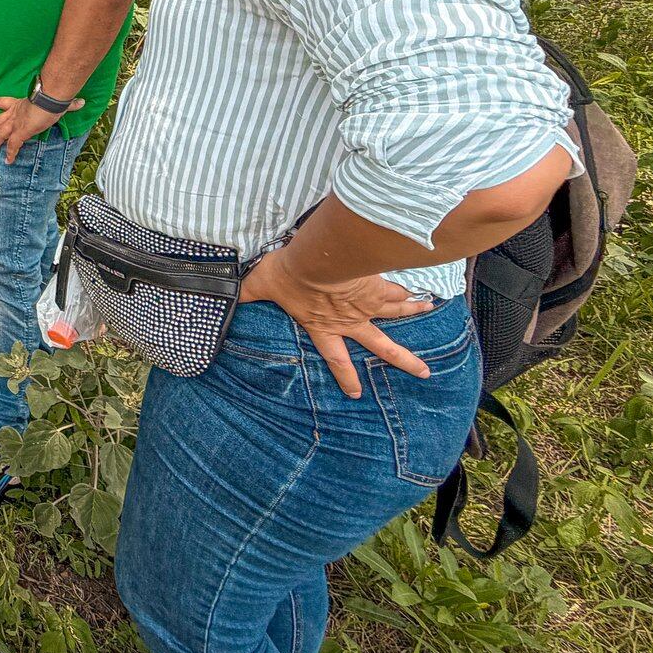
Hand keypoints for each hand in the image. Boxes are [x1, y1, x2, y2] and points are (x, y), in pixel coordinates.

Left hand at [0, 94, 84, 163]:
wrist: (48, 99)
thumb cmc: (51, 96)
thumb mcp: (55, 99)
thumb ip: (68, 103)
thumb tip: (81, 103)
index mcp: (18, 103)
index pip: (0, 101)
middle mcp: (13, 113)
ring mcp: (15, 123)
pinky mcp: (20, 132)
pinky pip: (12, 146)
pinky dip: (10, 154)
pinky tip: (8, 161)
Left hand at [239, 245, 435, 398]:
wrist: (319, 259)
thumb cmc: (290, 274)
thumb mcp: (261, 285)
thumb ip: (246, 294)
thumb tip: (222, 300)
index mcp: (323, 325)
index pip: (335, 357)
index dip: (346, 376)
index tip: (356, 393)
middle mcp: (351, 320)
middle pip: (382, 346)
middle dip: (404, 361)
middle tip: (424, 373)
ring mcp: (368, 303)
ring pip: (397, 314)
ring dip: (414, 314)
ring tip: (430, 314)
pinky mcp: (377, 284)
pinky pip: (398, 288)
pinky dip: (413, 290)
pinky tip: (426, 290)